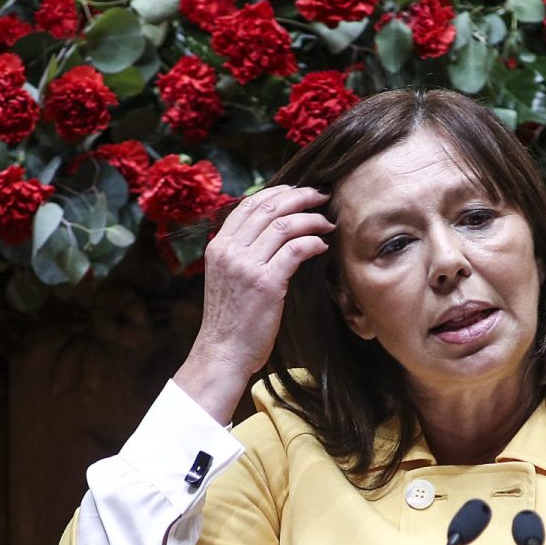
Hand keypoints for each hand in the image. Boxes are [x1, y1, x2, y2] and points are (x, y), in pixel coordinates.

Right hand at [174, 184, 334, 422]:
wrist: (223, 352)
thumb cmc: (230, 320)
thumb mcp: (226, 278)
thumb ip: (241, 254)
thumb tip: (270, 232)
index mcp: (218, 246)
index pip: (248, 204)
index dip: (277, 192)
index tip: (298, 192)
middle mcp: (229, 251)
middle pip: (268, 207)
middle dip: (300, 197)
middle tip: (322, 195)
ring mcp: (246, 266)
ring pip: (284, 225)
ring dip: (311, 218)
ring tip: (327, 221)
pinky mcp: (266, 283)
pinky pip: (296, 249)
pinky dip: (313, 242)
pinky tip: (322, 245)